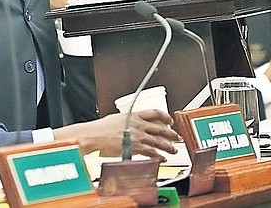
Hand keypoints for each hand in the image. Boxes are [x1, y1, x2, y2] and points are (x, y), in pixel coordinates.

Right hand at [54, 109, 178, 159]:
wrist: (94, 136)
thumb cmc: (100, 129)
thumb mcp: (116, 119)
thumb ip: (127, 121)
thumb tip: (131, 123)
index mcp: (133, 115)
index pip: (154, 113)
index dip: (165, 116)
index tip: (170, 120)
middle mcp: (138, 125)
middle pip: (160, 127)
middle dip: (171, 133)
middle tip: (176, 137)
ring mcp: (137, 136)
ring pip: (158, 141)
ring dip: (168, 146)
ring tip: (173, 150)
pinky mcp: (135, 147)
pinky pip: (152, 152)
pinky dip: (159, 156)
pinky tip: (162, 159)